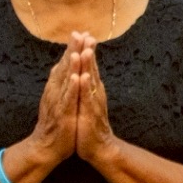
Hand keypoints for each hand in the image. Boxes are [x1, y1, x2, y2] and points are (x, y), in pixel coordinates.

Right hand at [16, 34, 82, 174]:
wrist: (46, 147)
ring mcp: (58, 102)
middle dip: (73, 50)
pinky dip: (72, 88)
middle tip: (80, 33)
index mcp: (57, 87)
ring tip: (78, 50)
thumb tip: (62, 64)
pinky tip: (77, 78)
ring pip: (66, 81)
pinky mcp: (62, 114)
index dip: (73, 48)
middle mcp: (55, 91)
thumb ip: (60, 81)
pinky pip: (67, 99)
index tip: (82, 33)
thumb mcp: (58, 99)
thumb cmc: (55, 122)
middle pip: (65, 67)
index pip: (66, 64)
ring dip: (72, 65)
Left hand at [72, 37, 121, 169]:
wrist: (99, 148)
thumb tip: (84, 72)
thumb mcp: (87, 103)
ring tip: (86, 50)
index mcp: (92, 89)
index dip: (86, 50)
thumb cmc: (90, 125)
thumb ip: (86, 88)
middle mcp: (95, 93)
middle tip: (87, 34)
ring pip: (90, 80)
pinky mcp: (90, 114)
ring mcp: (93, 103)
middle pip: (92, 68)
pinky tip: (83, 77)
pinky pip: (87, 98)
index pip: (89, 66)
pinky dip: (84, 87)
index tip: (83, 33)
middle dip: (88, 51)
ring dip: (88, 65)